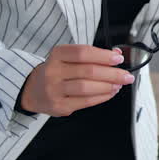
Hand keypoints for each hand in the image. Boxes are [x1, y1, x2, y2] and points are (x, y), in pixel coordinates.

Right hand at [18, 44, 134, 116]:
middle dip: (112, 73)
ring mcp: (55, 90)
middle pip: (88, 71)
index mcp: (57, 55)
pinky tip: (110, 92)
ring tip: (119, 84)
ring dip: (108, 86)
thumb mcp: (68, 57)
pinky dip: (102, 97)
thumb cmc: (56, 71)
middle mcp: (53, 72)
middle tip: (126, 75)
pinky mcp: (59, 106)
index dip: (103, 55)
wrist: (32, 90)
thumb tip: (116, 53)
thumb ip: (92, 55)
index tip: (118, 58)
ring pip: (86, 88)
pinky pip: (85, 102)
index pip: (83, 52)